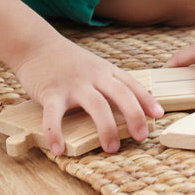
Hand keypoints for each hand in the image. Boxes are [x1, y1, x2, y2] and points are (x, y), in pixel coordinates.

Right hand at [10, 36, 162, 154]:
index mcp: (105, 70)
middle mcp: (93, 76)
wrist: (35, 44)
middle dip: (134, 115)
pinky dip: (56, 133)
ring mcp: (72, 84)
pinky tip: (58, 150)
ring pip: (96, 105)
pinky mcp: (51, 92)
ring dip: (106, 128)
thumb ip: (108, 82)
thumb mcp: (94, 66)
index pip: (131, 84)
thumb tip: (128, 106)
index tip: (158, 115)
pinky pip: (54, 116)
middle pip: (120, 94)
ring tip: (112, 148)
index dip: (146, 100)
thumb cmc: (66, 60)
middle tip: (142, 136)